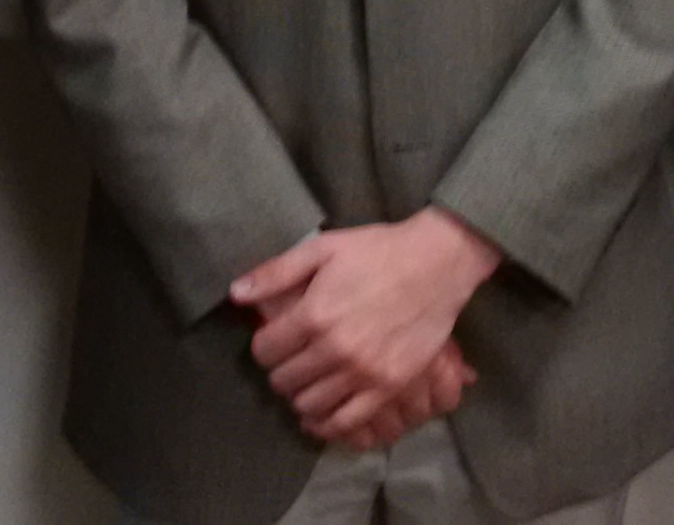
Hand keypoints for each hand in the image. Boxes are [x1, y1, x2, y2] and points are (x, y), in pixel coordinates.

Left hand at [231, 209, 500, 441]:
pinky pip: (346, 422)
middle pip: (284, 381)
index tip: (275, 339)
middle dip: (281, 370)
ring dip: (301, 395)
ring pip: (309, 405)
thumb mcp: (323, 248)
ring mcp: (363, 373)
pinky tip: (323, 413)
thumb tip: (235, 293)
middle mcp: (334, 350)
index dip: (265, 345)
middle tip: (293, 359)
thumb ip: (276, 272)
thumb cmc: (378, 251)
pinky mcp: (388, 387)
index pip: (265, 351)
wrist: (438, 263)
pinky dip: (327, 424)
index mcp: (313, 315)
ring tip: (310, 380)